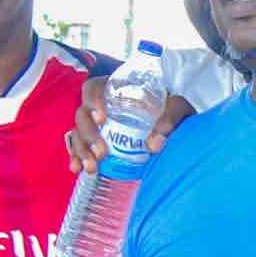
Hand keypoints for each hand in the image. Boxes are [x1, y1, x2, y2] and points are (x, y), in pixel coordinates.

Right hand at [67, 76, 197, 177]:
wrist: (176, 127)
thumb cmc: (173, 110)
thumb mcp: (178, 107)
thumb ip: (171, 116)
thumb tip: (154, 144)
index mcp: (116, 89)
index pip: (94, 87)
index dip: (92, 100)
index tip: (102, 117)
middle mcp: (102, 105)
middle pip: (82, 114)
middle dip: (88, 134)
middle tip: (102, 152)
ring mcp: (97, 124)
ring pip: (78, 132)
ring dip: (81, 150)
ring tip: (92, 168)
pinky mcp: (97, 141)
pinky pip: (80, 147)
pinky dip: (76, 158)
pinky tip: (77, 169)